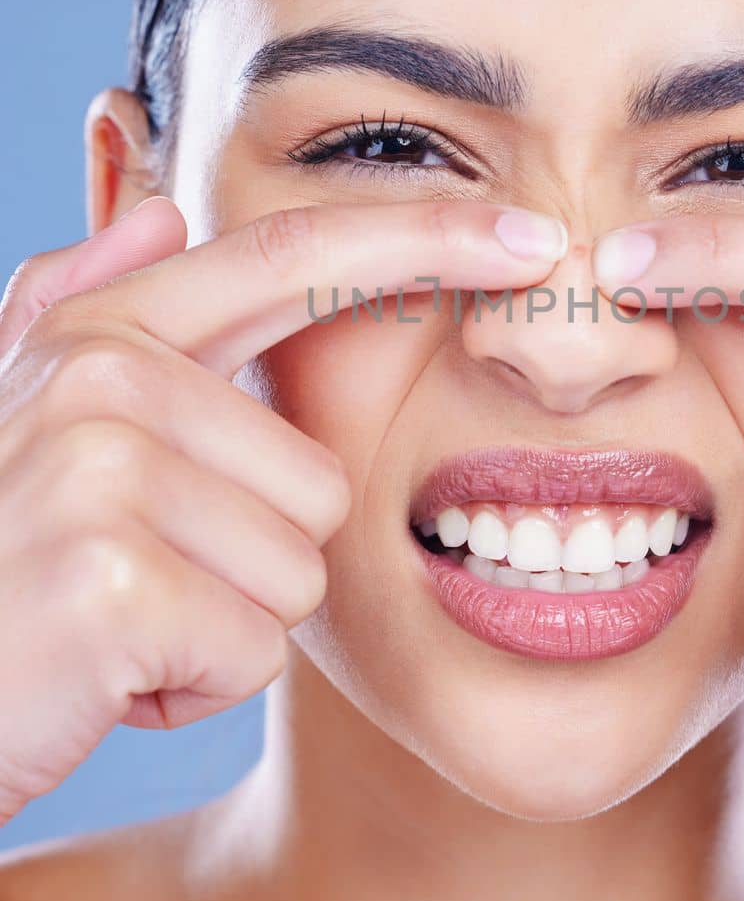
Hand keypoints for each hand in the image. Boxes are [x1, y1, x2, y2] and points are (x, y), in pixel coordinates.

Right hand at [0, 195, 563, 824]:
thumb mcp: (23, 427)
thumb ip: (79, 307)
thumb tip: (155, 214)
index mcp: (100, 327)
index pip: (290, 254)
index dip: (421, 237)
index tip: (536, 237)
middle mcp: (100, 375)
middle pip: (319, 478)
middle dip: (247, 558)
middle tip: (134, 579)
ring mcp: (101, 468)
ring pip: (295, 570)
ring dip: (218, 625)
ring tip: (115, 623)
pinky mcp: (114, 577)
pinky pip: (253, 645)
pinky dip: (192, 687)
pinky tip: (108, 676)